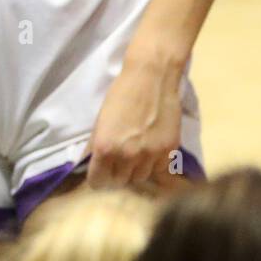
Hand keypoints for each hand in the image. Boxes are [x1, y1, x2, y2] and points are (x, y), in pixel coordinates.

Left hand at [87, 37, 186, 187]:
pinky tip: (152, 151)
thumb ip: (96, 146)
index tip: (102, 173)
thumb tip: (91, 163)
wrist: (152, 78)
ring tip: (137, 155)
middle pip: (121, 182)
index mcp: (105, 149)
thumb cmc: (122, 94)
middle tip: (120, 163)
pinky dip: (154, 164)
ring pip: (141, 178)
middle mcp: (127, 156)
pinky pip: (159, 169)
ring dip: (137, 170)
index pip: (98, 182)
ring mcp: (150, 156)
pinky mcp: (168, 151)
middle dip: (118, 175)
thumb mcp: (100, 120)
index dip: (99, 178)